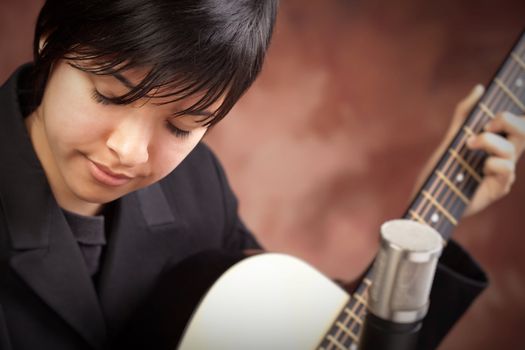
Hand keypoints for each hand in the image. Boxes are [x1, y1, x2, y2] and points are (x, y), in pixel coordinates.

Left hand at [448, 85, 524, 215]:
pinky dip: (491, 164)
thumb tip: (480, 88)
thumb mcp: (451, 138)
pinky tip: (479, 170)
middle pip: (524, 132)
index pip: (517, 124)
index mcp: (494, 144)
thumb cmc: (440, 171)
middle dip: (509, 120)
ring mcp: (501, 173)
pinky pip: (506, 169)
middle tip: (488, 124)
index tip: (493, 113)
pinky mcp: (499, 188)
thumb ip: (464, 115)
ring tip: (470, 146)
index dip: (512, 115)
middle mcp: (501, 157)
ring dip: (490, 142)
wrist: (429, 199)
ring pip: (512, 149)